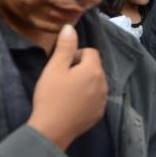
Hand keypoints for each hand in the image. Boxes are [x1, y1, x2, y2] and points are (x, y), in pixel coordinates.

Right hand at [28, 24, 107, 149]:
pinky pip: (95, 97)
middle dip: (80, 68)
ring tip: (66, 92)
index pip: (90, 52)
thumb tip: (70, 27)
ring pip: (95, 82)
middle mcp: (104, 83)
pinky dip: (86, 97)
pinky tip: (71, 104)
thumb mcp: (54, 68)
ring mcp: (103, 100)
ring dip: (84, 82)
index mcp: (94, 70)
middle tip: (61, 79)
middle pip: (94, 67)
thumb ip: (65, 47)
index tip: (61, 66)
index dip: (75, 55)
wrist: (52, 129)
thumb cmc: (51, 96)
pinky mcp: (99, 113)